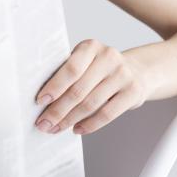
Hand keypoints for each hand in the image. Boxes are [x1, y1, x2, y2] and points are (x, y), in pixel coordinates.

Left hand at [34, 38, 150, 135]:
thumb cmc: (99, 68)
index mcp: (90, 47)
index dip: (54, 87)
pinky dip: (90, 125)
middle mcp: (108, 57)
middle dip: (58, 110)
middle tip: (44, 123)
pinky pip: (108, 114)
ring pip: (91, 104)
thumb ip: (67, 73)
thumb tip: (42, 100)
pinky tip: (77, 129)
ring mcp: (123, 75)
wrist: (137, 71)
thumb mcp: (84, 61)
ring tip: (56, 128)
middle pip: (78, 90)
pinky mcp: (134, 92)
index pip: (71, 69)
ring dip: (70, 120)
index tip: (39, 101)